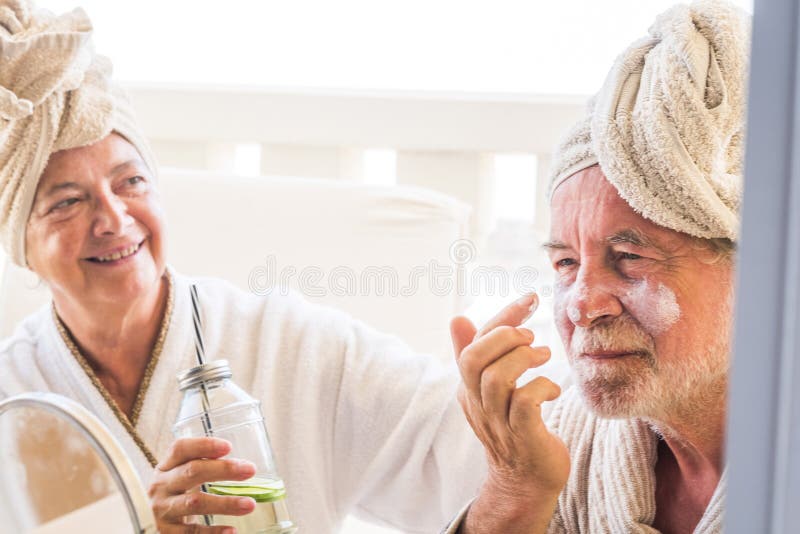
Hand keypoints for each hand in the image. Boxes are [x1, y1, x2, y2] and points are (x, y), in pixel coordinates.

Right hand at [148, 437, 256, 532]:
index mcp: (166, 466)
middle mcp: (161, 486)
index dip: (203, 445)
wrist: (155, 521)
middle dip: (223, 469)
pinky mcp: (167, 532)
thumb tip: (245, 467)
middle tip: (250, 470)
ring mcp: (163, 510)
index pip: (180, 448)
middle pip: (191, 472)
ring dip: (226, 503)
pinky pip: (193, 532)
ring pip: (195, 503)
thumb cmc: (178, 491)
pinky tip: (232, 531)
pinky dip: (214, 532)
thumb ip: (206, 466)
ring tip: (250, 504)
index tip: (228, 447)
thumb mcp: (183, 475)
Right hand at [451, 294, 568, 532]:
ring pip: (496, 379)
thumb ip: (476, 354)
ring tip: (544, 356)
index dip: (500, 318)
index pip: (472, 345)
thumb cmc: (512, 428)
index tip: (529, 299)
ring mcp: (498, 423)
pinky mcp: (523, 438)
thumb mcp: (490, 389)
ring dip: (524, 359)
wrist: (525, 483)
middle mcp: (478, 404)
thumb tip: (456, 318)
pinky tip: (552, 390)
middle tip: (532, 336)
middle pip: (473, 361)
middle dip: (504, 338)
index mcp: (468, 389)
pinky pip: (525, 404)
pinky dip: (542, 387)